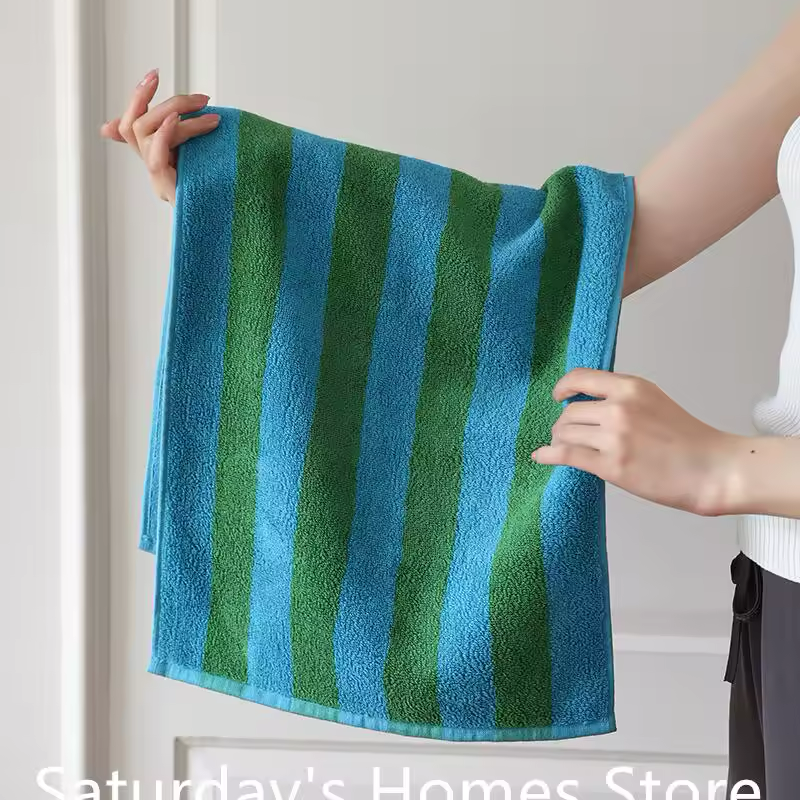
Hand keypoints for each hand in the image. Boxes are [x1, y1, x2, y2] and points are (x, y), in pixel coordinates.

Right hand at [100, 69, 219, 204]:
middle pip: (136, 126)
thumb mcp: (205, 158)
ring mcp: (160, 183)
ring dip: (177, 116)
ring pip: (145, 135)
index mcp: (160, 162)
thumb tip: (162, 113)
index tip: (154, 74)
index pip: (132, 125)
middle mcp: (155, 173)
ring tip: (213, 118)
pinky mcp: (170, 193)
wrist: (239, 223)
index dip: (138, 98)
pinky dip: (165, 134)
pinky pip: (155, 159)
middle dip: (166, 102)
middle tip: (202, 99)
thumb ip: (188, 135)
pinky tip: (178, 121)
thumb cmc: (225, 192)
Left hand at [532, 368, 740, 515]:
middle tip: (566, 433)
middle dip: (563, 424)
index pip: (581, 378)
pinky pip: (566, 455)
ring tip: (563, 446)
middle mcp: (620, 408)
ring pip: (565, 433)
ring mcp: (615, 437)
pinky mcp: (611, 465)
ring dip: (559, 440)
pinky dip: (548, 455)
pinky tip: (541, 456)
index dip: (563, 387)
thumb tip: (584, 403)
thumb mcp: (653, 400)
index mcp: (631, 387)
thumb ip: (621, 397)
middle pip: (570, 412)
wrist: (712, 468)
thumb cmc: (688, 439)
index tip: (558, 396)